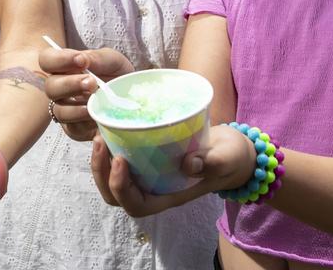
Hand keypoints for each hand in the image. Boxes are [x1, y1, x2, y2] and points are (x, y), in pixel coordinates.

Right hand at [39, 46, 134, 141]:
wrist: (134, 97)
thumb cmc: (117, 75)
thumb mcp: (112, 61)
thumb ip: (97, 58)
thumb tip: (82, 59)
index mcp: (65, 68)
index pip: (47, 60)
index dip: (58, 60)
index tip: (80, 60)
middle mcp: (61, 89)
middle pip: (50, 88)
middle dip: (69, 84)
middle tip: (91, 82)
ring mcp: (67, 110)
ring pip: (60, 111)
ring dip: (76, 108)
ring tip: (95, 103)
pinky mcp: (77, 129)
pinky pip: (74, 130)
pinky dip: (86, 127)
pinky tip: (98, 123)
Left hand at [89, 125, 254, 216]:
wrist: (232, 149)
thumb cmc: (230, 158)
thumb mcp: (226, 159)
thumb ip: (210, 162)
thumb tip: (188, 163)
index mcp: (169, 196)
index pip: (136, 205)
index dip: (121, 187)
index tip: (121, 159)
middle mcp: (154, 189)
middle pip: (116, 195)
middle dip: (102, 172)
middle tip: (100, 141)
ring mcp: (148, 174)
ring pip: (112, 179)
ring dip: (100, 161)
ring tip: (100, 135)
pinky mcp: (146, 157)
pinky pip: (119, 160)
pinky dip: (110, 148)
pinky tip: (109, 127)